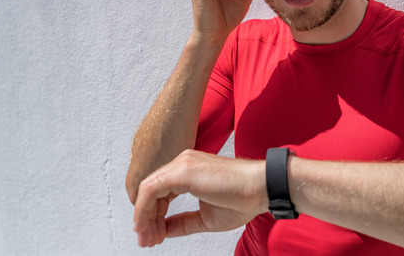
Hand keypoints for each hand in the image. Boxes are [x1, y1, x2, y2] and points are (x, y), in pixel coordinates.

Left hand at [133, 149, 266, 246]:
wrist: (260, 189)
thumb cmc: (242, 200)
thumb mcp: (205, 218)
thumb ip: (182, 222)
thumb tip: (163, 230)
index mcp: (188, 170)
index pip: (161, 192)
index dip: (153, 215)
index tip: (154, 235)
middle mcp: (183, 163)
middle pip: (151, 190)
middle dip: (146, 218)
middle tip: (146, 240)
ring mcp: (181, 164)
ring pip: (148, 189)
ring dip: (144, 216)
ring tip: (147, 238)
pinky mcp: (181, 171)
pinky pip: (151, 189)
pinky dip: (144, 209)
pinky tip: (147, 226)